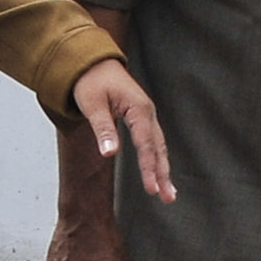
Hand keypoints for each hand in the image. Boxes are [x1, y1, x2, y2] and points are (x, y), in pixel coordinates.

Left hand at [68, 58, 176, 205]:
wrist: (93, 62)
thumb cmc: (91, 81)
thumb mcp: (92, 104)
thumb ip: (103, 128)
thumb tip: (110, 153)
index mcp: (138, 108)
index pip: (146, 144)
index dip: (149, 168)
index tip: (151, 189)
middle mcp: (147, 112)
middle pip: (158, 148)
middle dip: (163, 174)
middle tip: (168, 198)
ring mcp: (147, 115)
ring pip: (159, 146)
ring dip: (164, 170)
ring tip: (169, 194)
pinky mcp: (142, 118)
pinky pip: (154, 142)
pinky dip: (158, 159)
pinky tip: (160, 174)